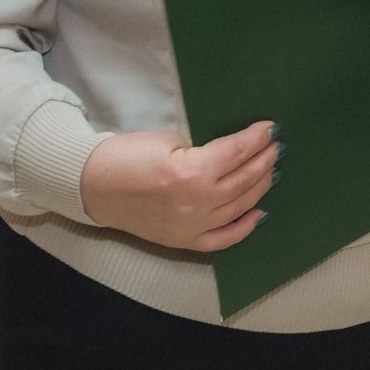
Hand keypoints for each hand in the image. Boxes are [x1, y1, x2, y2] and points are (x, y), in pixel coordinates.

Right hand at [80, 121, 277, 251]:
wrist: (93, 187)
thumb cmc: (125, 156)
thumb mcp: (167, 140)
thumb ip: (202, 149)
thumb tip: (228, 155)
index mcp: (191, 172)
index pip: (236, 153)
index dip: (256, 138)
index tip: (271, 129)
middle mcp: (197, 202)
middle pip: (243, 180)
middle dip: (263, 161)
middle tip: (276, 148)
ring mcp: (192, 226)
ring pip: (238, 206)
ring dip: (259, 187)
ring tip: (272, 172)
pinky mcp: (184, 241)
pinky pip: (223, 238)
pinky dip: (244, 227)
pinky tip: (258, 213)